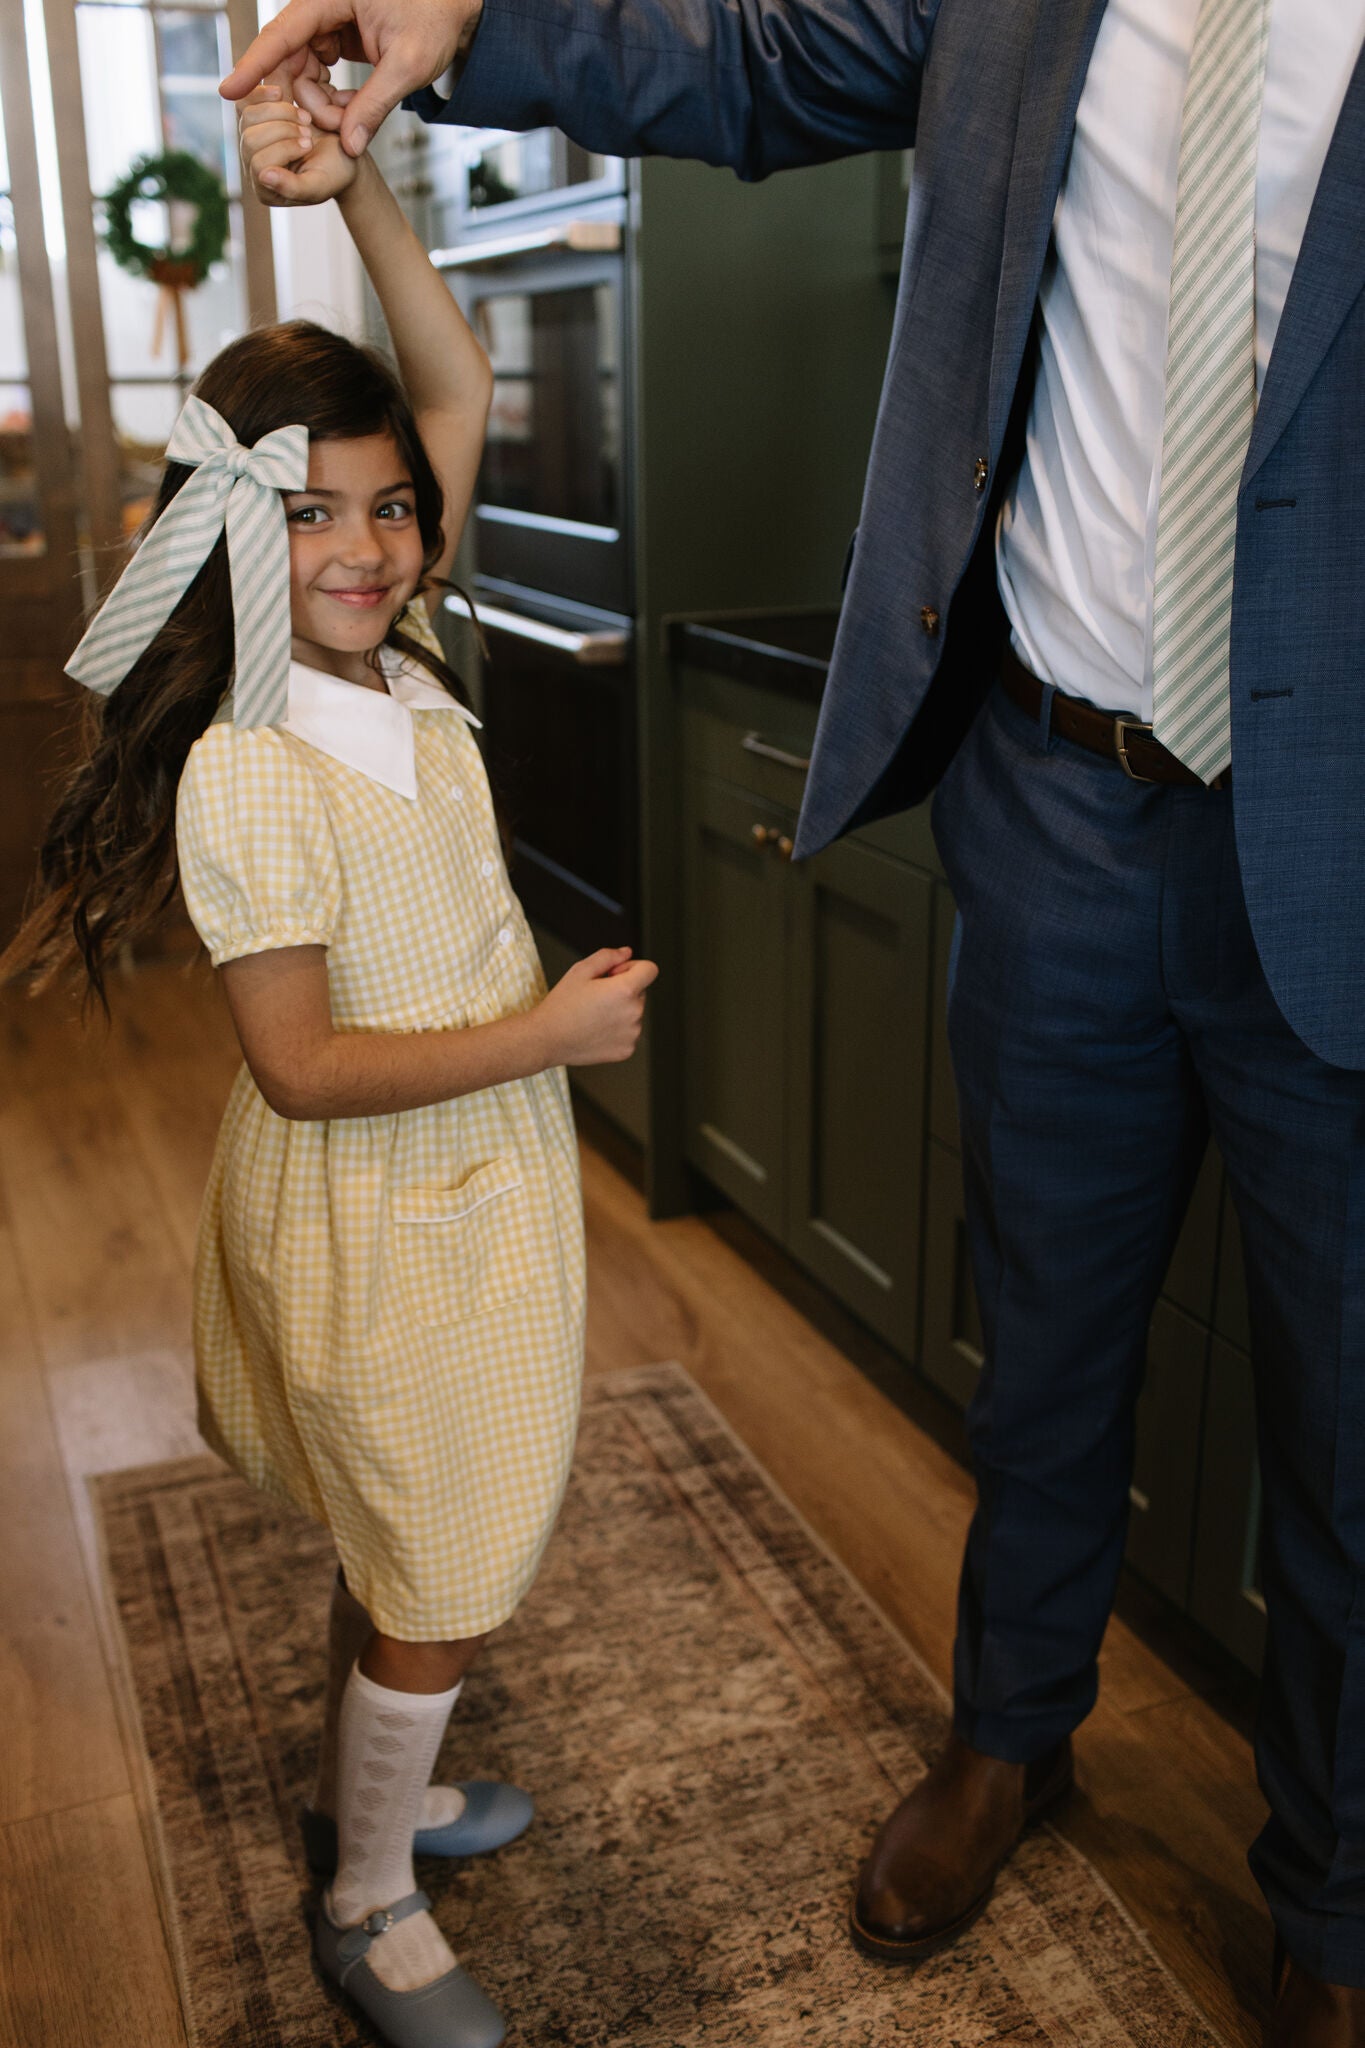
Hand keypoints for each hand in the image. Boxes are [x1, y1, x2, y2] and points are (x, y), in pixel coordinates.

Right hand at [219, 0, 482, 159]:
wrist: (453, 7)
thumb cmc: (435, 21)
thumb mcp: (409, 65)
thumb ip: (375, 104)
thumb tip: (347, 146)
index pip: (283, 32)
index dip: (255, 64)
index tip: (229, 91)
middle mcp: (322, 4)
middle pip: (288, 55)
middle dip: (302, 98)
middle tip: (325, 129)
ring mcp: (327, 20)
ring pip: (301, 68)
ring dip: (317, 101)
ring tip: (348, 119)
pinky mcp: (335, 36)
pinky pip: (317, 70)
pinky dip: (328, 96)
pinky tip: (349, 110)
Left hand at [239, 78, 357, 205]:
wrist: (339, 147)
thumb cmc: (333, 171)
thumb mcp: (319, 185)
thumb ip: (293, 188)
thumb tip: (263, 176)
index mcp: (266, 189)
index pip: (260, 165)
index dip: (286, 149)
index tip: (309, 145)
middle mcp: (252, 165)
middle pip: (250, 140)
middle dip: (283, 130)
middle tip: (308, 130)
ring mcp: (249, 138)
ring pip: (248, 117)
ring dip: (279, 111)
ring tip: (303, 116)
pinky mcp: (252, 115)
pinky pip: (244, 99)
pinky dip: (263, 92)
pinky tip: (281, 94)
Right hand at [535, 948, 658, 1067]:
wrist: (547, 1039)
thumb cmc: (561, 1005)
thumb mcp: (580, 970)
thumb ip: (608, 956)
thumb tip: (627, 953)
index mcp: (625, 990)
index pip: (650, 969)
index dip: (633, 967)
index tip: (615, 974)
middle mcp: (634, 1013)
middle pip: (641, 992)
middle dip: (624, 990)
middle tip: (595, 997)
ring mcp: (632, 1034)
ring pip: (634, 1013)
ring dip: (621, 1010)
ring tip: (593, 1015)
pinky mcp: (627, 1050)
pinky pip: (629, 1032)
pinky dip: (617, 1030)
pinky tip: (595, 1029)